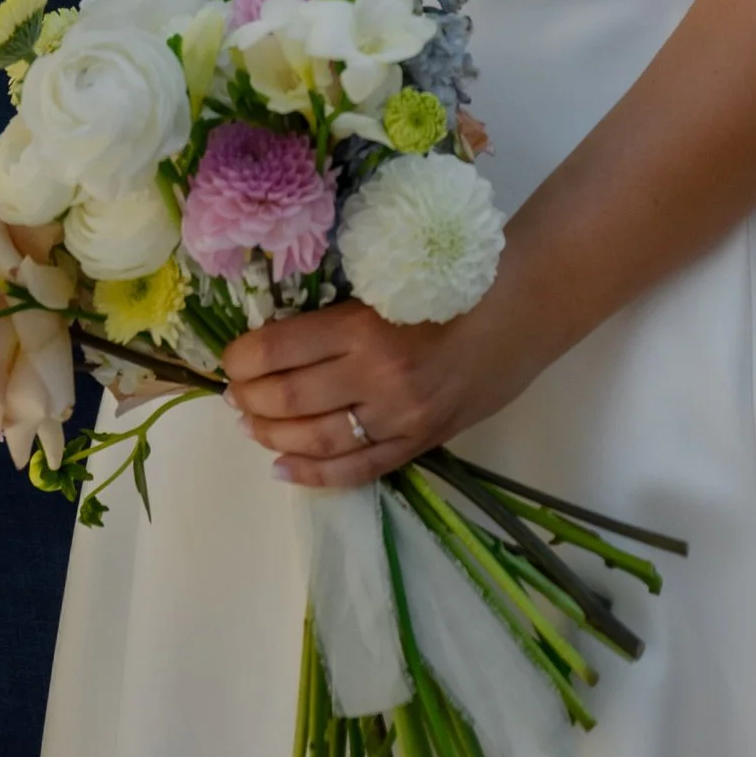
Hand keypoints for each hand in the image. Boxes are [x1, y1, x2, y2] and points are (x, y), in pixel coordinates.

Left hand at [223, 301, 515, 489]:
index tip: (231, 357)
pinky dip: (313, 475)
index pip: (277, 350)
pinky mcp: (420, 442)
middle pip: (286, 400)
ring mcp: (399, 418)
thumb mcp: (388, 282)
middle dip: (247, 399)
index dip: (241, 358)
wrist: (524, 310)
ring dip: (270, 434)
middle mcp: (376, 377)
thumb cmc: (456, 281)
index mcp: (363, 325)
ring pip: (313, 440)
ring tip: (250, 423)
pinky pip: (357, 470)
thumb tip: (277, 337)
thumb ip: (339, 313)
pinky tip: (281, 467)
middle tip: (234, 392)